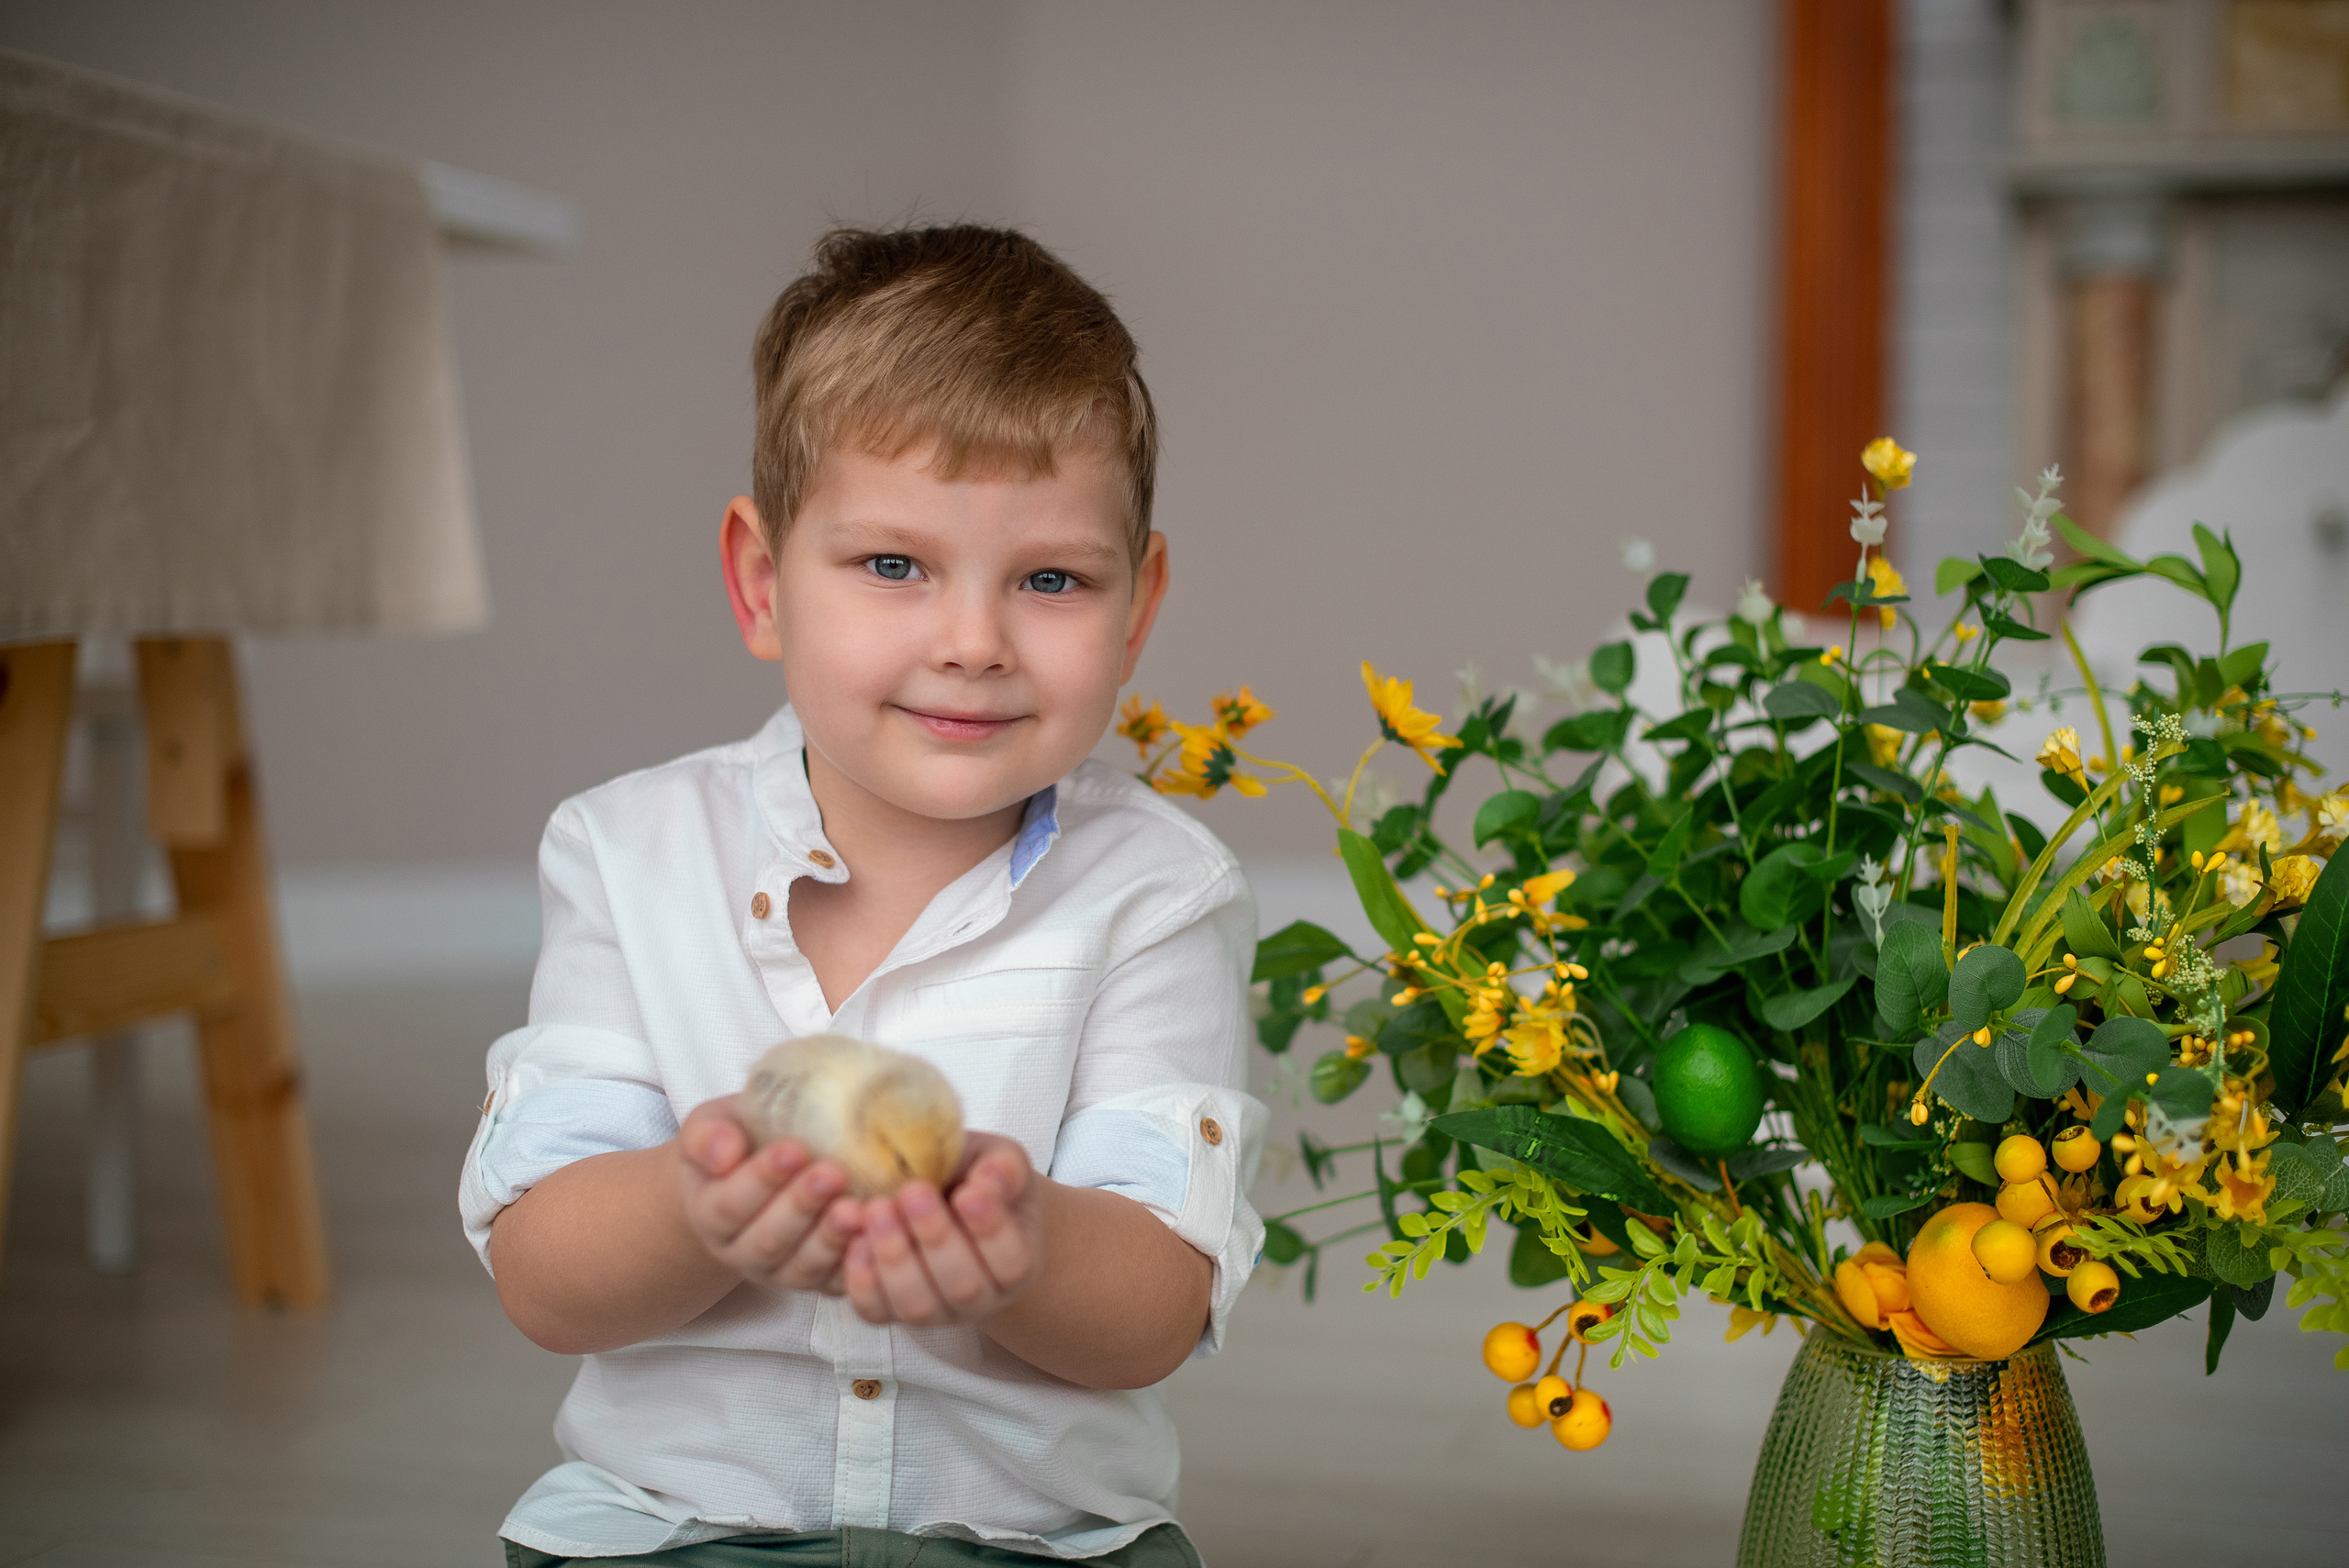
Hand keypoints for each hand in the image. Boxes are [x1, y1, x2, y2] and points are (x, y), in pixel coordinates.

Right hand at [678, 1094, 862, 1291]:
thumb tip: (723, 1154)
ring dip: (831, 1237)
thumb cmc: (739, 1139)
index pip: (730, 1204)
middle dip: (802, 1206)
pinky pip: (836, 1281)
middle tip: (832, 1173)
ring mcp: (781, 1271)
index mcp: (709, 1214)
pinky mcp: (818, 1281)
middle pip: (769, 1239)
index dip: (762, 1179)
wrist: (761, 1169)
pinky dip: (856, 1262)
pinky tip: (874, 1236)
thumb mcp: (709, 1126)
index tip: (794, 1150)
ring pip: (803, 1265)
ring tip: (855, 1208)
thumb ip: (707, 1137)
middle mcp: (742, 1251)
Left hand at [840, 1131, 1043, 1327]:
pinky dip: (862, 1280)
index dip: (990, 1230)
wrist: (947, 1200)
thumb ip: (1003, 1168)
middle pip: (963, 1287)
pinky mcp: (891, 1311)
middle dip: (935, 1238)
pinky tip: (856, 1241)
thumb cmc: (976, 1181)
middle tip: (913, 1192)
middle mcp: (979, 1298)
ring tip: (878, 1209)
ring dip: (895, 1258)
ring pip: (918, 1305)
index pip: (1011, 1261)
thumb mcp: (1000, 1161)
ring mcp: (935, 1311)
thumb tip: (987, 1181)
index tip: (968, 1193)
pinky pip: (875, 1311)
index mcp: (1016, 1262)